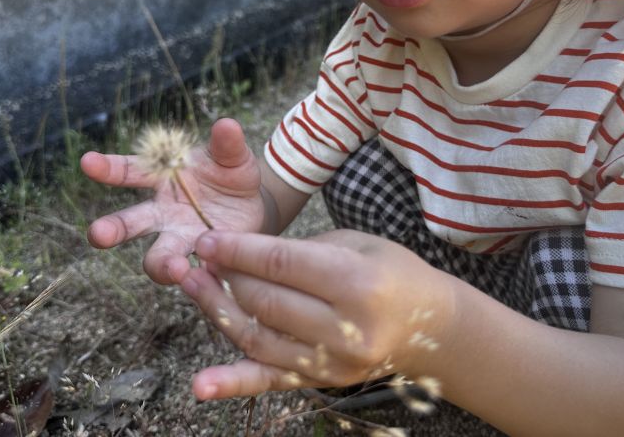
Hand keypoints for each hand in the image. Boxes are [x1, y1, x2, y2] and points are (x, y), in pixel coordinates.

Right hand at [84, 118, 264, 283]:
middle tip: (98, 234)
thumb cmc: (231, 174)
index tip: (88, 162)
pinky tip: (208, 277)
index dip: (108, 167)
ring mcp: (179, 238)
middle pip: (131, 223)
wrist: (254, 205)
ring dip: (161, 265)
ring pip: (158, 257)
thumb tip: (227, 124)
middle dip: (112, 229)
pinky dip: (199, 277)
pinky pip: (194, 273)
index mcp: (163, 179)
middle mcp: (162, 212)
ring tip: (175, 269)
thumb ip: (228, 145)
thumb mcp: (233, 157)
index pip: (130, 171)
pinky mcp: (201, 259)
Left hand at [178, 229, 455, 400]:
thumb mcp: (354, 244)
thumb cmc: (389, 271)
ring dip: (219, 312)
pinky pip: (271, 383)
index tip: (208, 240)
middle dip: (226, 277)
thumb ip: (299, 250)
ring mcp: (334, 362)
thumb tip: (237, 254)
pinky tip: (201, 385)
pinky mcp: (323, 383)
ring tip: (195, 287)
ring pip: (259, 339)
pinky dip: (233, 384)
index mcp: (357, 282)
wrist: (428, 325)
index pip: (281, 264)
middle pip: (266, 301)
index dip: (237, 251)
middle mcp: (346, 327)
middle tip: (200, 259)